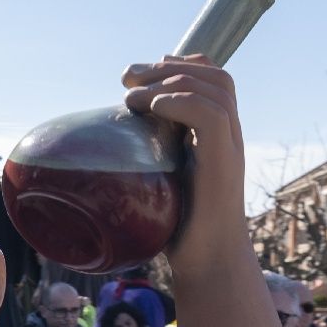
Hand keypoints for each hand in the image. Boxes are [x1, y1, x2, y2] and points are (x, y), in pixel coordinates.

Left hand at [122, 54, 244, 274]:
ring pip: (215, 89)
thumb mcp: (156, 181)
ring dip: (168, 82)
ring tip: (131, 96)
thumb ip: (143, 157)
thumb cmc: (177, 228)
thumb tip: (96, 150)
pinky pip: (211, 116)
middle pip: (215, 76)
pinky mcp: (223, 163)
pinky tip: (149, 109)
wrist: (206, 262)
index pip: (211, 79)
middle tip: (126, 77)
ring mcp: (229, 148)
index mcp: (215, 135)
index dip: (178, 65)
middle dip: (167, 66)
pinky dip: (178, 102)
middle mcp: (228, 135)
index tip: (137, 76)